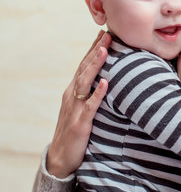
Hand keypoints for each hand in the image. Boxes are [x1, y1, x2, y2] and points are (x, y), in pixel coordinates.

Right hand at [47, 30, 110, 177]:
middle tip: (107, 35)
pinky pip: (90, 106)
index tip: (104, 34)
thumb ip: (90, 93)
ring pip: (85, 82)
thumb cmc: (75, 130)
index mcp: (73, 91)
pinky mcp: (81, 123)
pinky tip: (104, 83)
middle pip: (84, 69)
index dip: (93, 49)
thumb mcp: (81, 108)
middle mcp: (72, 95)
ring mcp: (75, 108)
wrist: (61, 157)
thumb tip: (105, 79)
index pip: (84, 66)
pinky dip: (97, 93)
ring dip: (95, 66)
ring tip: (104, 50)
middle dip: (96, 51)